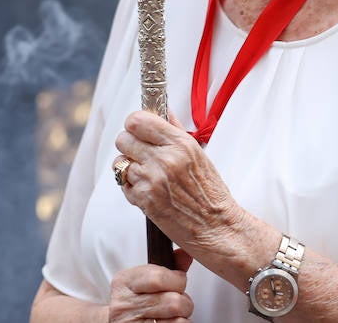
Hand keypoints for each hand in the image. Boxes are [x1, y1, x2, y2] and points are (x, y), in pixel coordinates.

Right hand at [106, 260, 192, 322]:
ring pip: (178, 321)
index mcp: (124, 281)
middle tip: (179, 302)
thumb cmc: (136, 302)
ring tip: (173, 315)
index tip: (179, 281)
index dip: (178, 280)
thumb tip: (186, 253)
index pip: (159, 277)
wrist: (120, 322)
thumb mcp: (144, 281)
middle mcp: (124, 304)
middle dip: (184, 301)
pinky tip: (169, 322)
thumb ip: (166, 268)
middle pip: (173, 302)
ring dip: (183, 318)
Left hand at [115, 111, 239, 256]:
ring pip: (119, 162)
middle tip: (141, 154)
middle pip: (123, 138)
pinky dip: (131, 187)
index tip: (140, 131)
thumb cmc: (210, 191)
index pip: (137, 120)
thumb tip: (161, 108)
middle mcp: (164, 159)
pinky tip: (148, 190)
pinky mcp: (144, 200)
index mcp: (180, 143)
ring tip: (147, 175)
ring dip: (129, 168)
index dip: (135, 124)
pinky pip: (123, 184)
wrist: (217, 228)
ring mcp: (152, 180)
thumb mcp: (198, 153)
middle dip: (129, 145)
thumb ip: (176, 129)